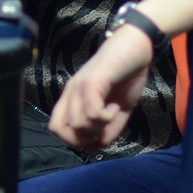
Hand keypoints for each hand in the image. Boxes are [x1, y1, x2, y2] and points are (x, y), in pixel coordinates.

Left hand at [49, 25, 152, 150]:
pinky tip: (115, 107)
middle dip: (83, 139)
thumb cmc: (126, 75)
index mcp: (72, 98)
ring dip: (98, 127)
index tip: (97, 135)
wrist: (137, 46)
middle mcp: (70, 92)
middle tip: (104, 128)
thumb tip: (98, 146)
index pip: (55, 128)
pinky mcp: (93, 81)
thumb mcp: (118, 110)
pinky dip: (106, 117)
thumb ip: (108, 129)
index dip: (74, 140)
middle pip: (60, 131)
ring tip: (112, 112)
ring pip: (78, 125)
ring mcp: (79, 85)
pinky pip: (92, 112)